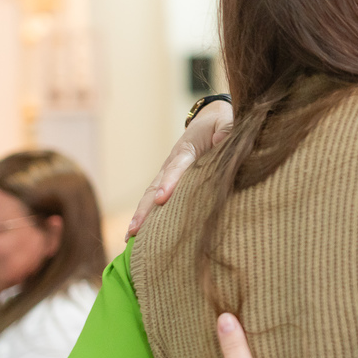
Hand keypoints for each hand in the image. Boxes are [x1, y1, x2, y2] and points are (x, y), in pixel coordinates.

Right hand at [126, 100, 234, 239]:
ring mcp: (168, 173)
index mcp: (187, 150)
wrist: (209, 120)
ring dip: (141, 215)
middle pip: (155, 187)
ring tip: (130, 237)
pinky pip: (156, 198)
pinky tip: (139, 234)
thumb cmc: (221, 123)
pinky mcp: (170, 181)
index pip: (177, 168)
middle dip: (145, 208)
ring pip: (151, 195)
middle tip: (135, 229)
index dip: (169, 183)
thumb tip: (221, 140)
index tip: (162, 199)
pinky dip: (148, 215)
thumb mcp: (227, 121)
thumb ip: (226, 129)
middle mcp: (172, 163)